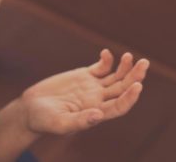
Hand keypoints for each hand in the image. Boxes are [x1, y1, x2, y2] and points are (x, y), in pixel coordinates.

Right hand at [20, 49, 149, 134]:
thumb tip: (99, 115)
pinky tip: (106, 54)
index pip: (120, 106)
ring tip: (131, 56)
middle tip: (144, 63)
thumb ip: (79, 121)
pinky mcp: (84, 76)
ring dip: (125, 67)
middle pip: (123, 88)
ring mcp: (92, 87)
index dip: (130, 97)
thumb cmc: (44, 120)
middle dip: (135, 76)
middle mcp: (98, 100)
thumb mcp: (60, 123)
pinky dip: (107, 60)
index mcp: (96, 113)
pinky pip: (101, 68)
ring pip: (115, 77)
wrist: (31, 109)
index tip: (138, 86)